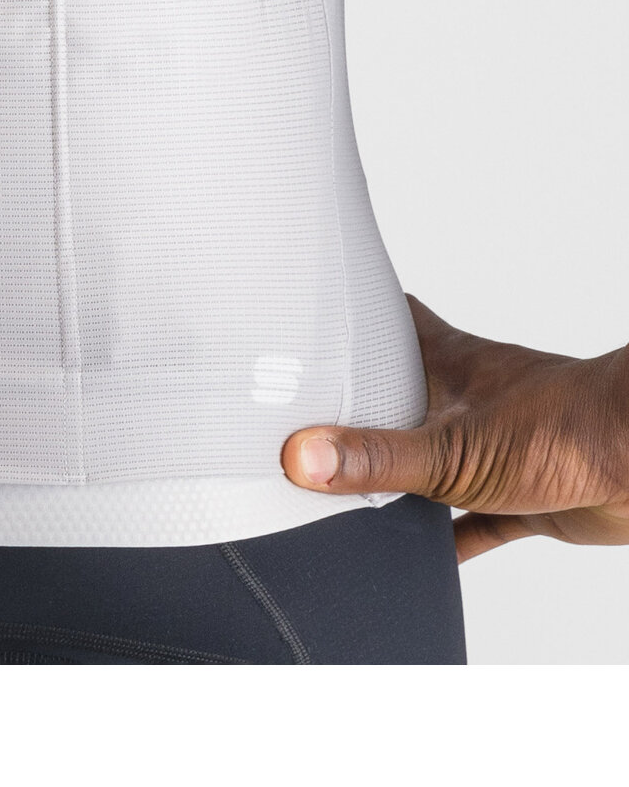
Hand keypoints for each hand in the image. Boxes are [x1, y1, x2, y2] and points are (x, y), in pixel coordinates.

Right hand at [280, 295, 628, 561]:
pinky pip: (474, 516)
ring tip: (352, 491)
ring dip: (401, 474)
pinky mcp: (521, 492)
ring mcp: (494, 443)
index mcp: (447, 364)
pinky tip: (426, 552)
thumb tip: (304, 456)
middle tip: (315, 420)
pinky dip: (450, 535)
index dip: (354, 318)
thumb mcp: (451, 448)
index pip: (391, 320)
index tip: (313, 323)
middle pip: (404, 392)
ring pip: (434, 456)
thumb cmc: (567, 427)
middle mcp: (468, 397)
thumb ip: (376, 457)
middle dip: (364, 407)